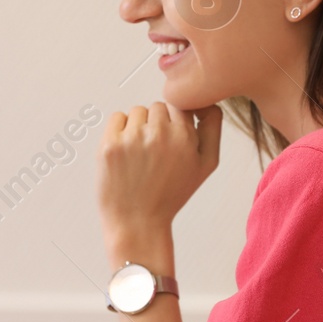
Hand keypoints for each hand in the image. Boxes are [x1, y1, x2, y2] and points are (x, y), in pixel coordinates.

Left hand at [97, 102, 221, 243]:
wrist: (138, 222)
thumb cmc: (171, 194)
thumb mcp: (206, 164)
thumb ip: (212, 127)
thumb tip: (206, 99)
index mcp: (185, 137)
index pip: (181, 105)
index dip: (176, 122)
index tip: (170, 139)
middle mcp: (159, 134)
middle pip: (158, 106)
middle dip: (157, 124)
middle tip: (154, 153)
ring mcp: (132, 138)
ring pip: (137, 111)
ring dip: (138, 127)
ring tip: (140, 156)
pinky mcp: (109, 144)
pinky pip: (117, 118)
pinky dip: (119, 130)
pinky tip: (125, 153)